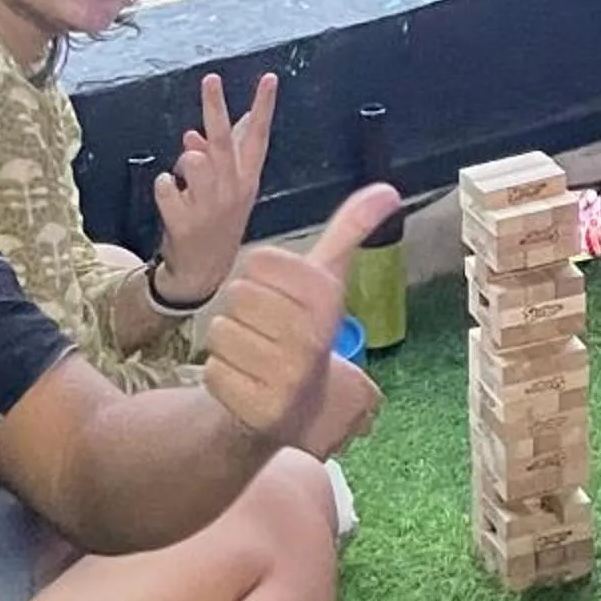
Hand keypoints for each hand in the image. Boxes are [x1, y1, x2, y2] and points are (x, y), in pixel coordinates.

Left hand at [152, 70, 274, 305]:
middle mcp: (233, 190)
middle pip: (223, 140)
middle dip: (216, 106)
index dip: (264, 106)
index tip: (269, 78)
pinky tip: (173, 202)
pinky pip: (165, 184)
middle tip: (211, 78)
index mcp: (247, 180)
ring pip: (193, 160)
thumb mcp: (229, 193)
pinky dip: (164, 187)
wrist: (202, 273)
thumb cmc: (217, 224)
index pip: (259, 137)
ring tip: (187, 182)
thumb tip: (196, 132)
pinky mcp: (185, 221)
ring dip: (185, 163)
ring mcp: (210, 206)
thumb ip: (214, 162)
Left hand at [199, 184, 401, 451]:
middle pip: (235, 294)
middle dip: (242, 310)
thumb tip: (389, 189)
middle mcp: (311, 338)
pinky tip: (247, 382)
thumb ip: (350, 231)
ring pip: (219, 331)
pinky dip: (222, 376)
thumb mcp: (328, 280)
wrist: (300, 408)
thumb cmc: (305, 330)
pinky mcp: (258, 411)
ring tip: (255, 355)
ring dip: (228, 343)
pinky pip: (212, 371)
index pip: (258, 261)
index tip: (280, 297)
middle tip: (265, 330)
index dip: (260, 278)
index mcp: (327, 299)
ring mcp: (286, 378)